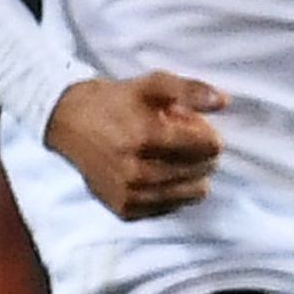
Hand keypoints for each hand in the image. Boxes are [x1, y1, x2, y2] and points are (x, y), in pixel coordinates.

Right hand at [44, 70, 227, 220]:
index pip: (209, 147)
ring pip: (193, 190)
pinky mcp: (125, 208)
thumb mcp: (152, 84)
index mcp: (145, 138)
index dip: (205, 132)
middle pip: (203, 169)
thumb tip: (225, 102)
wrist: (68, 122)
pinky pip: (173, 205)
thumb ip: (191, 90)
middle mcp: (137, 171)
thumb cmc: (116, 101)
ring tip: (166, 154)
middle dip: (198, 151)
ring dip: (190, 172)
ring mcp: (130, 193)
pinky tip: (157, 171)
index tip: (188, 124)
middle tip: (175, 138)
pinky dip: (174, 189)